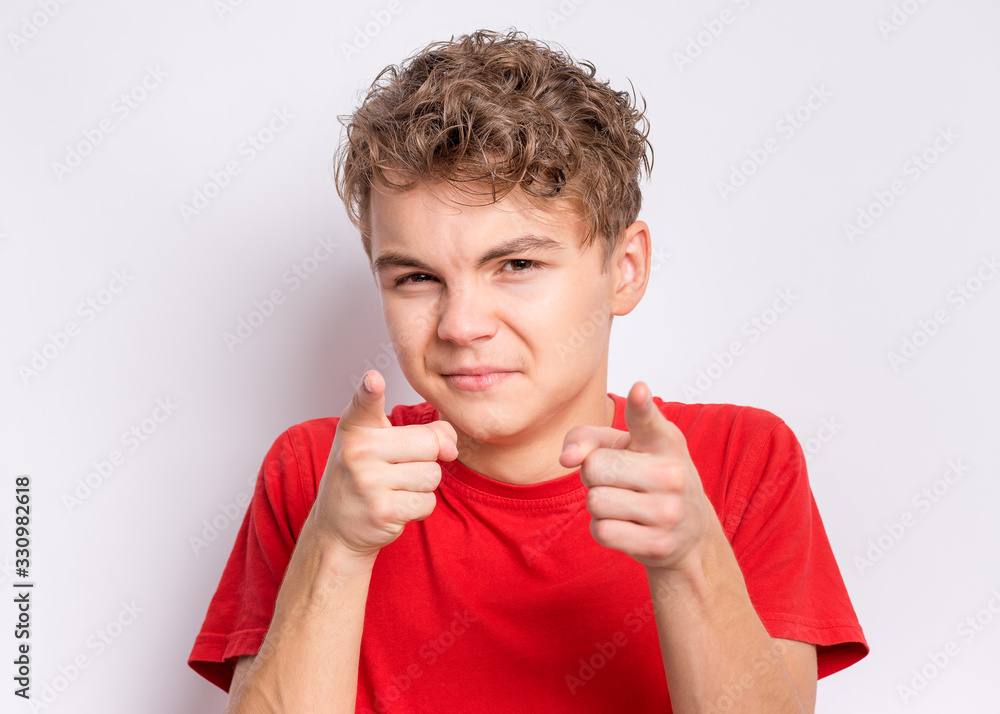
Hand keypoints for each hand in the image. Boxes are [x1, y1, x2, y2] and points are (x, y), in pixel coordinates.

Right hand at [312, 369, 457, 559]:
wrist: (336, 527)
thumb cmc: (366, 477)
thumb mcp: (381, 444)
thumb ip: (422, 432)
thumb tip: (451, 447)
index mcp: (356, 428)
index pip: (364, 403)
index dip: (370, 390)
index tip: (374, 379)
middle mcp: (358, 451)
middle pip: (429, 443)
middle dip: (427, 459)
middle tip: (400, 468)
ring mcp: (368, 482)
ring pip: (432, 475)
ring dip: (422, 486)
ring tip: (394, 489)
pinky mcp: (382, 511)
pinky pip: (427, 502)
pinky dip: (419, 507)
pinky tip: (395, 506)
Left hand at [559, 382, 711, 572]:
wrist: (688, 533)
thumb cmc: (646, 477)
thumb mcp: (623, 448)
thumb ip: (587, 438)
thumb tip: (566, 458)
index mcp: (664, 440)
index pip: (647, 420)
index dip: (641, 405)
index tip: (639, 389)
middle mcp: (672, 473)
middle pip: (594, 467)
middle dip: (593, 475)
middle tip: (618, 480)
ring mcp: (669, 511)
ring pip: (595, 502)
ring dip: (599, 504)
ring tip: (625, 502)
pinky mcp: (659, 544)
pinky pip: (602, 532)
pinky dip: (604, 529)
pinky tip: (628, 526)